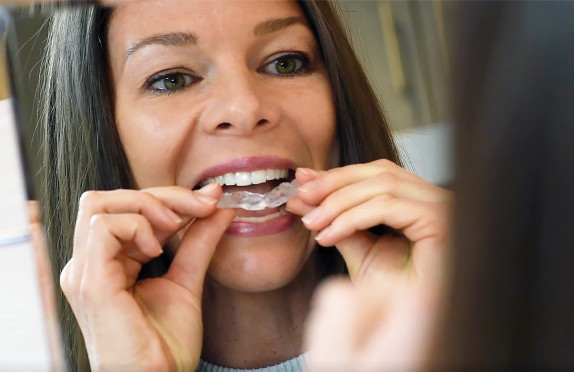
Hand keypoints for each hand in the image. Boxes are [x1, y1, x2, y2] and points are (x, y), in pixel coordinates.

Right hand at [60, 184, 234, 370]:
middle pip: (111, 199)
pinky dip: (136, 225)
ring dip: (147, 205)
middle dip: (161, 195)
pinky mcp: (90, 282)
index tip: (209, 202)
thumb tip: (219, 207)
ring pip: (100, 205)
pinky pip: (102, 227)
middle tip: (200, 207)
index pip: (126, 210)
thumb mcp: (187, 280)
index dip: (169, 198)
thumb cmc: (166, 344)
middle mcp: (90, 264)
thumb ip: (198, 243)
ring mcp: (85, 272)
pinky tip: (156, 248)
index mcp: (108, 263)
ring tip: (176, 227)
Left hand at [287, 159, 449, 370]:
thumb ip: (337, 222)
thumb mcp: (359, 251)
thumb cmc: (395, 294)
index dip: (338, 175)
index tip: (303, 180)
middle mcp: (435, 199)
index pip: (377, 173)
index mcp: (418, 201)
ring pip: (382, 186)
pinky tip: (329, 236)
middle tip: (302, 196)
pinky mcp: (440, 221)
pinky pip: (387, 207)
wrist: (414, 325)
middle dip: (334, 182)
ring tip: (312, 223)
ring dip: (338, 202)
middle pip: (380, 172)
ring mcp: (441, 208)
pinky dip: (352, 218)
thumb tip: (305, 199)